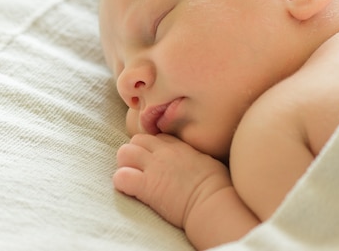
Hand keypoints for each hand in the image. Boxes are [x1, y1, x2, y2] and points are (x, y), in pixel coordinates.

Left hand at [113, 133, 231, 228]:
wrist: (213, 202)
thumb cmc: (218, 186)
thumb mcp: (207, 161)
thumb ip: (193, 156)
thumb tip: (193, 160)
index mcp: (179, 146)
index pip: (155, 137)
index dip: (152, 149)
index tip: (155, 162)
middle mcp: (163, 152)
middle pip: (136, 140)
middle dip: (134, 154)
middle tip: (139, 170)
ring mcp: (153, 167)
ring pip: (124, 153)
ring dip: (125, 165)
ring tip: (133, 179)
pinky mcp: (146, 186)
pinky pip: (121, 177)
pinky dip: (122, 183)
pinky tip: (131, 191)